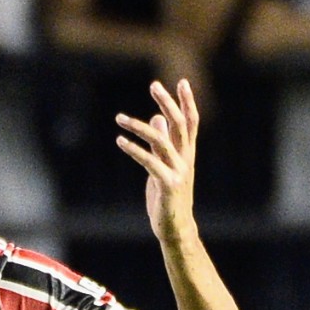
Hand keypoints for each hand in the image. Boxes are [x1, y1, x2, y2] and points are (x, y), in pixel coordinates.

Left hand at [115, 78, 201, 242]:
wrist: (176, 228)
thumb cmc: (169, 196)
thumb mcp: (164, 165)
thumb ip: (162, 142)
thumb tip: (157, 118)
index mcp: (187, 153)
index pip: (190, 122)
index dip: (187, 102)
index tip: (183, 81)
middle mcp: (186, 159)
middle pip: (180, 124)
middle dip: (168, 102)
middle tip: (154, 85)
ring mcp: (178, 172)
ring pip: (161, 141)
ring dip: (139, 127)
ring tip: (119, 118)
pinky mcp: (167, 184)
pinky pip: (149, 162)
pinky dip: (134, 149)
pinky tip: (120, 141)